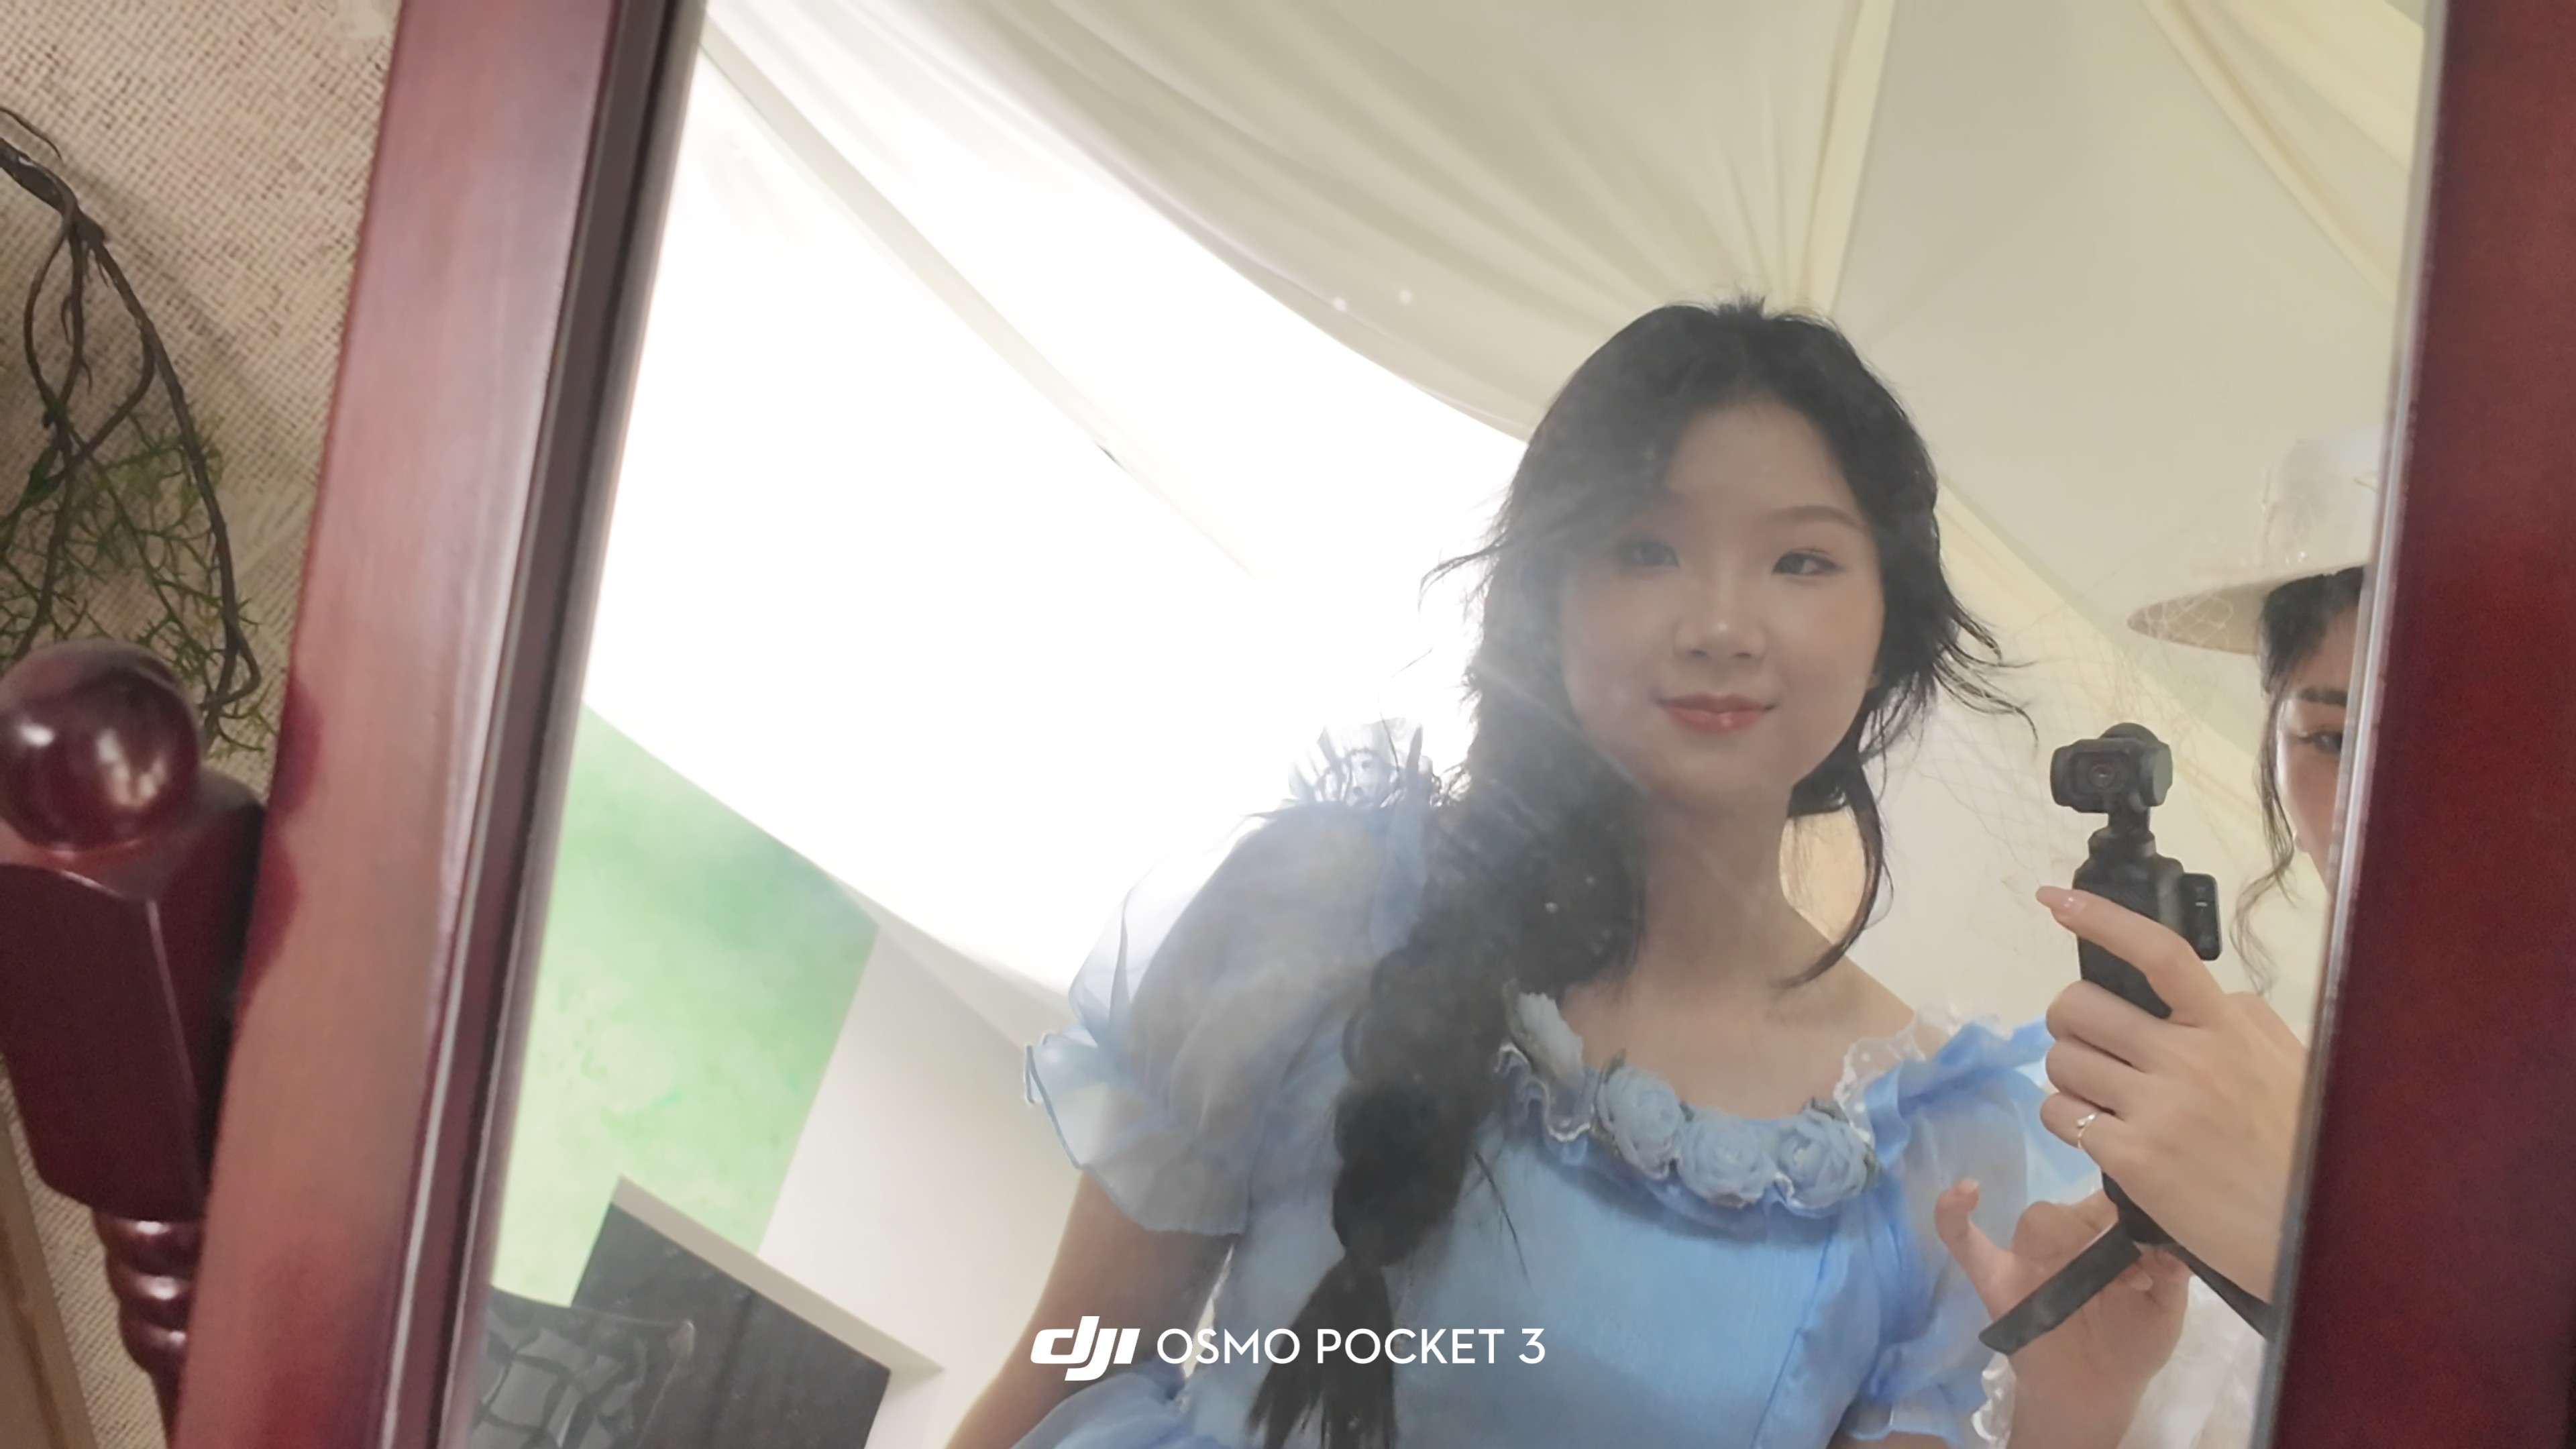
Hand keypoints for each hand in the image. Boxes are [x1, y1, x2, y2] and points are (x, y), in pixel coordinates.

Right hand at [1937, 1185, 2187, 1441]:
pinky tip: (1964, 1192)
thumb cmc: (2130, 1348)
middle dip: (2103, 1235)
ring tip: (2106, 1288)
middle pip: (2074, 1206)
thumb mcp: (2165, 1309)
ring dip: (2066, 1243)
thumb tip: (2170, 1238)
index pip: (2108, 1200)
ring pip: (2037, 1220)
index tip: (2152, 1245)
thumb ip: (2171, 1272)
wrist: (2095, 1395)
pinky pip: (1963, 1239)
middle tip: (2132, 1278)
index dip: (2128, 1215)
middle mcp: (2062, 1240)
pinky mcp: (1994, 1278)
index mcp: (2100, 1237)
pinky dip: (1952, 1213)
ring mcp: (2025, 1257)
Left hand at [2035, 886, 2307, 1297]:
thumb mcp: (2290, 1065)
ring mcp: (2156, 1109)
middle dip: (2070, 1023)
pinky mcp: (2131, 1158)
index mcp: (2227, 1028)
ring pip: (2061, 1062)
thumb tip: (2205, 992)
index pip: (2158, 954)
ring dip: (2068, 1075)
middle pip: (2079, 1007)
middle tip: (2091, 1045)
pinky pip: (2061, 1116)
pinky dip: (2067, 1120)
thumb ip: (2241, 1021)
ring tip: (2102, 1097)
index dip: (2100, 919)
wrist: (2313, 1234)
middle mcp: (2187, 1059)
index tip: (2054, 899)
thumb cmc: (2306, 1148)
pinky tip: (2099, 1134)